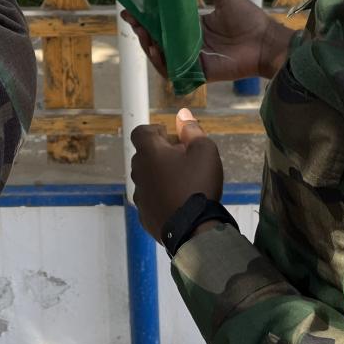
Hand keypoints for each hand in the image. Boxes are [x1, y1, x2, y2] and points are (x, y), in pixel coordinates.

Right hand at [122, 0, 293, 82]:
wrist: (266, 40)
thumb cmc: (249, 18)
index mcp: (194, 27)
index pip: (165, 23)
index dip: (148, 17)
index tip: (133, 7)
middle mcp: (190, 43)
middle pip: (158, 39)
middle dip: (142, 29)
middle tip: (131, 18)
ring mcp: (192, 59)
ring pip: (162, 55)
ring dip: (148, 45)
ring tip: (142, 32)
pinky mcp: (198, 72)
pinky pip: (174, 70)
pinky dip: (162, 62)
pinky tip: (155, 49)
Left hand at [131, 109, 223, 239]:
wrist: (194, 229)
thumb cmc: (198, 184)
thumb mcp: (204, 151)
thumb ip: (192, 130)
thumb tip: (183, 114)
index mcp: (149, 153)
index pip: (140, 132)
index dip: (154, 131)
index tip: (171, 138)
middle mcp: (138, 172)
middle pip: (144, 155)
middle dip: (161, 154)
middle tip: (184, 160)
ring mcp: (139, 195)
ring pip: (147, 178)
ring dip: (160, 175)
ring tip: (183, 183)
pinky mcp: (144, 215)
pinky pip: (150, 198)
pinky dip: (161, 196)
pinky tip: (178, 202)